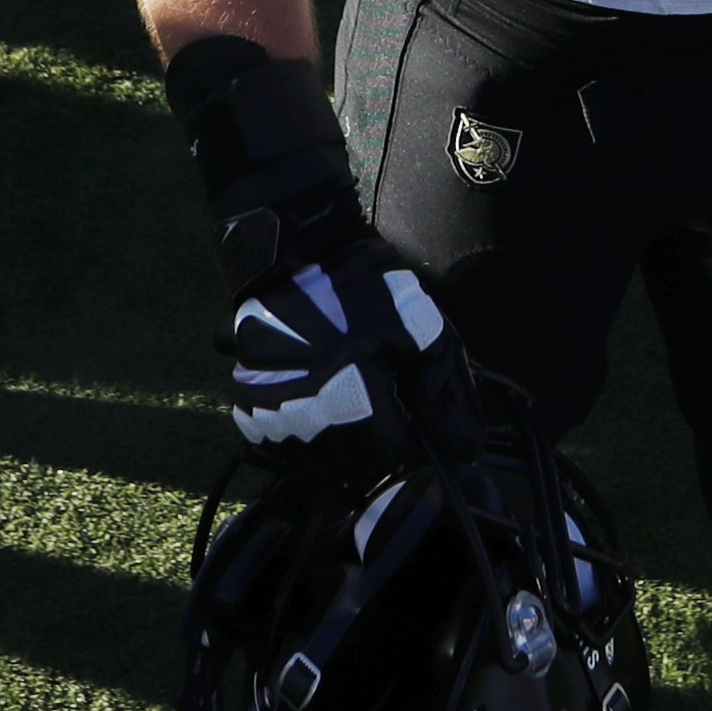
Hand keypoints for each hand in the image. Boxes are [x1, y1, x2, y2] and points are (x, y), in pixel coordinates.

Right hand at [228, 234, 478, 473]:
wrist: (295, 249)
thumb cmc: (361, 286)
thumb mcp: (419, 328)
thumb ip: (446, 393)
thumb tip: (465, 450)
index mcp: (351, 398)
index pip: (395, 454)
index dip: (411, 434)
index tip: (411, 410)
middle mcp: (305, 415)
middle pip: (355, 461)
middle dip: (376, 437)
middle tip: (381, 395)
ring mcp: (269, 411)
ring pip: (316, 456)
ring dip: (338, 438)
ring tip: (347, 392)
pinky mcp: (246, 404)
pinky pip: (278, 440)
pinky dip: (300, 430)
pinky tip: (314, 397)